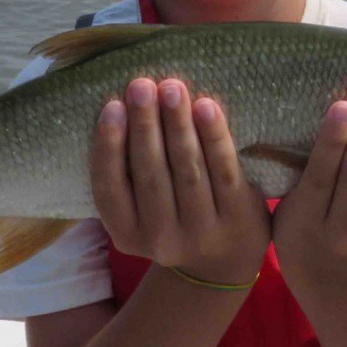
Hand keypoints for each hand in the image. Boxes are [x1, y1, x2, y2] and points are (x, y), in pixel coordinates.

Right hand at [90, 78, 270, 285]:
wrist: (224, 262)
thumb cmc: (173, 218)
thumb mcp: (141, 210)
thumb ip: (129, 173)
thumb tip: (123, 104)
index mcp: (127, 235)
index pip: (109, 188)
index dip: (109, 146)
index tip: (112, 105)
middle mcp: (161, 240)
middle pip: (150, 175)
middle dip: (145, 125)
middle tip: (141, 84)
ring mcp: (201, 233)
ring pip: (187, 170)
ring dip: (177, 124)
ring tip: (172, 87)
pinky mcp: (237, 218)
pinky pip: (224, 171)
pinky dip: (214, 137)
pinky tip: (207, 107)